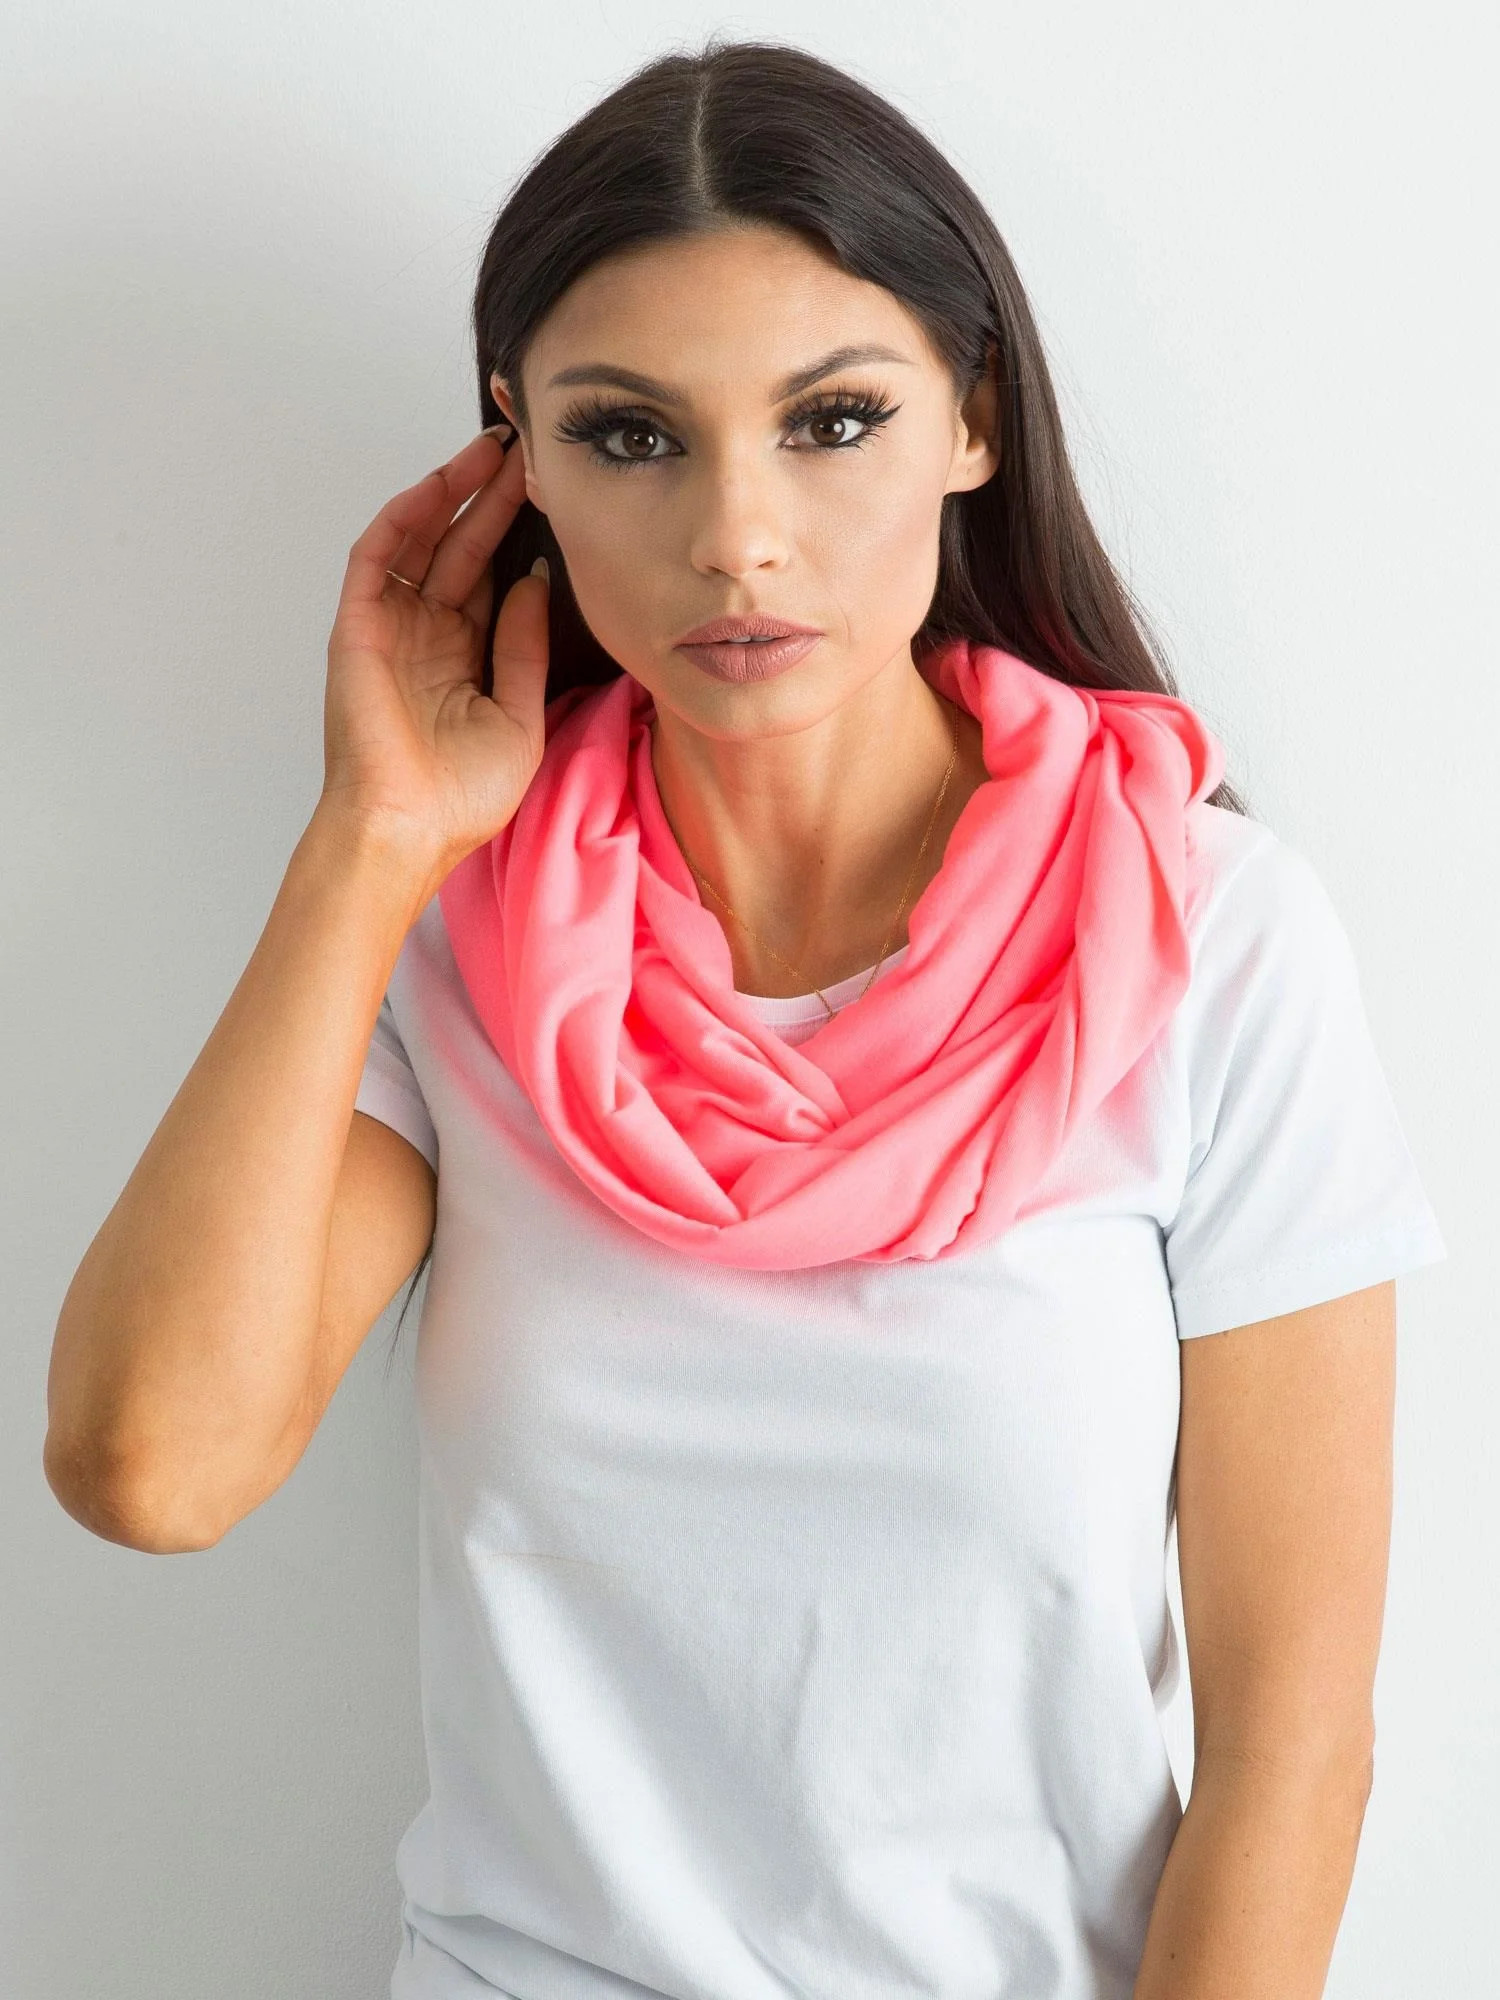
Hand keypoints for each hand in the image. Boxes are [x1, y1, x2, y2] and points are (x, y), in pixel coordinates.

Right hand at [317, 425, 549, 878]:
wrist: (408, 829)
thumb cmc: (459, 798)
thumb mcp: (519, 716)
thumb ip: (525, 647)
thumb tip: (534, 583)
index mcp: (461, 658)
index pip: (487, 577)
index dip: (512, 532)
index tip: (546, 490)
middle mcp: (424, 636)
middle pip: (457, 548)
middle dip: (488, 497)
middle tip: (523, 450)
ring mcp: (389, 628)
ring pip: (418, 542)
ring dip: (449, 494)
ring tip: (488, 452)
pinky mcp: (357, 628)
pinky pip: (375, 559)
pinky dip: (402, 520)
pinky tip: (434, 488)